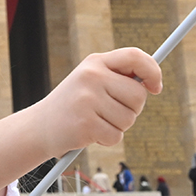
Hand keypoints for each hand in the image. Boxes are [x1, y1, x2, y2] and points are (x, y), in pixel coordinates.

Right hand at [36, 48, 160, 156]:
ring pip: (129, 119)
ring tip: (96, 121)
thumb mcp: (91, 81)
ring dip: (118, 126)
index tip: (155, 87)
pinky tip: (90, 133)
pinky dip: (107, 139)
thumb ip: (118, 77)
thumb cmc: (73, 104)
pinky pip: (117, 136)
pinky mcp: (86, 124)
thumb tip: (152, 82)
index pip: (135, 56)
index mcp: (95, 62)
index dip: (152, 71)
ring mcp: (87, 99)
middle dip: (132, 108)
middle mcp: (91, 76)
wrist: (39, 126)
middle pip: (138, 95)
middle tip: (109, 111)